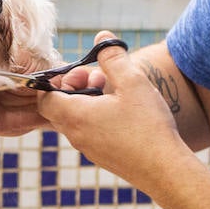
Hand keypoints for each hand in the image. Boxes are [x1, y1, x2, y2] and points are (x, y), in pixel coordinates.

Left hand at [37, 32, 187, 188]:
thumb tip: (101, 38)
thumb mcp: (132, 82)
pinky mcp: (103, 157)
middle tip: (101, 77)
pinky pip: (89, 132)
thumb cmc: (148, 126)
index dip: (57, 80)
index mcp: (75, 116)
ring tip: (115, 91)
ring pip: (75, 119)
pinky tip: (124, 111)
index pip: (44, 97)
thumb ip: (113, 58)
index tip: (83, 71)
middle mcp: (76, 135)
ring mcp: (88, 149)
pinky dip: (97, 117)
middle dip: (76, 86)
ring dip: (88, 101)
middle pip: (58, 107)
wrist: (165, 170)